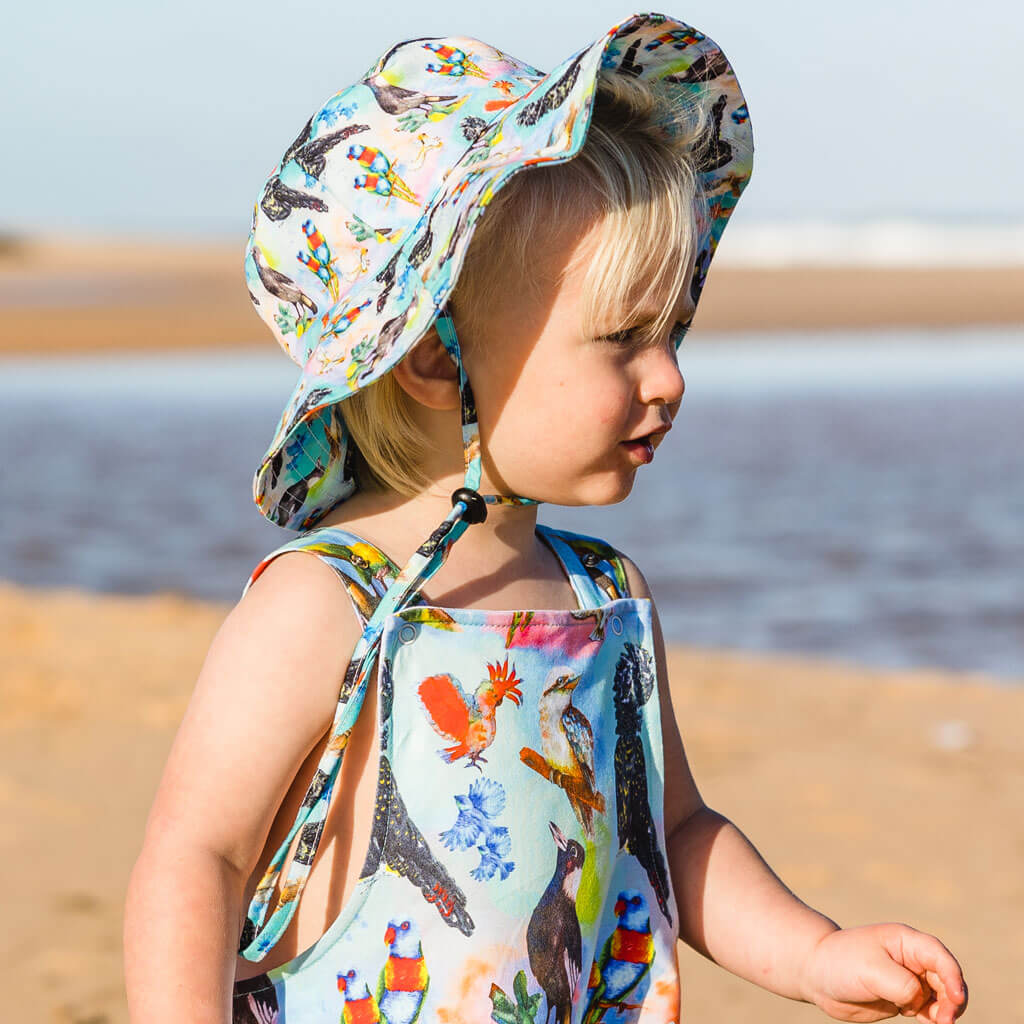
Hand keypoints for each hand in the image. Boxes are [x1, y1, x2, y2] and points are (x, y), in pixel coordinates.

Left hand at [799, 923, 966, 1022]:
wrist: (817, 974)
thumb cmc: (841, 963)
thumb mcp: (872, 971)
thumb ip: (903, 985)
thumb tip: (919, 1000)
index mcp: (905, 941)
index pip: (940, 957)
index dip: (953, 977)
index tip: (956, 999)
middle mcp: (911, 959)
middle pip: (946, 979)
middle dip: (952, 1000)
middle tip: (944, 1021)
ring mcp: (908, 979)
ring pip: (941, 997)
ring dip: (945, 1012)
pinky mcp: (903, 997)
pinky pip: (929, 1010)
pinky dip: (934, 1018)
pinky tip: (928, 1023)